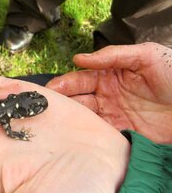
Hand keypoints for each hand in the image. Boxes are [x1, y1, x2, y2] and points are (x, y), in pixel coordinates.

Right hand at [46, 42, 171, 143]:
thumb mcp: (147, 55)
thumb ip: (113, 55)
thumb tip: (78, 59)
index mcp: (110, 76)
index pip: (80, 79)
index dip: (63, 84)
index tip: (49, 90)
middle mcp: (107, 96)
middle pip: (77, 100)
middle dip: (61, 104)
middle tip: (44, 109)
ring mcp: (114, 116)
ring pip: (85, 118)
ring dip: (70, 121)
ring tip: (54, 125)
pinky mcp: (123, 134)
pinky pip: (100, 135)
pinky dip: (86, 136)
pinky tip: (75, 138)